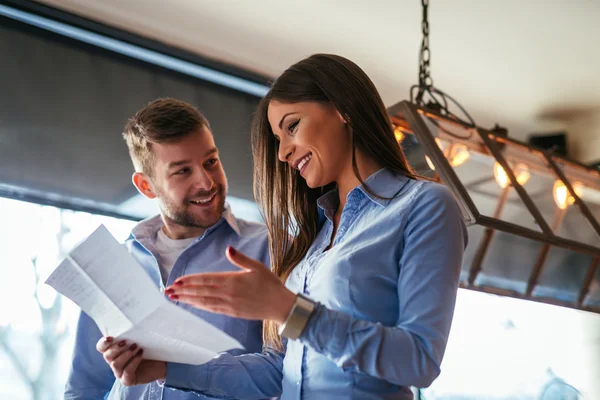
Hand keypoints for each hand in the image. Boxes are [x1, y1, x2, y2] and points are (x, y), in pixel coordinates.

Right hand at [96, 337, 166, 385]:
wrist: (160, 363)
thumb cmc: (148, 348)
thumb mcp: (140, 339)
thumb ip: (132, 333)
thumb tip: (133, 320)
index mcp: (113, 351)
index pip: (101, 347)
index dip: (103, 343)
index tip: (110, 337)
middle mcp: (114, 362)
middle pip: (107, 356)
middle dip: (116, 348)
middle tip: (127, 341)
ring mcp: (119, 372)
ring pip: (115, 364)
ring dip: (126, 354)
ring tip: (137, 347)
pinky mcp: (128, 380)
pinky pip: (127, 372)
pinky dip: (133, 362)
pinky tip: (141, 354)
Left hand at [165, 246, 295, 322]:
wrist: (280, 305)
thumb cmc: (270, 284)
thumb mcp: (257, 267)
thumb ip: (240, 258)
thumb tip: (228, 248)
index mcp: (233, 280)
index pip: (206, 279)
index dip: (190, 280)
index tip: (177, 281)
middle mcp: (228, 293)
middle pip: (201, 291)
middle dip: (183, 291)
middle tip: (167, 291)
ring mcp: (229, 304)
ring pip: (203, 301)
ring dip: (187, 300)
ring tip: (174, 298)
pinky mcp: (232, 312)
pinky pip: (212, 309)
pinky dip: (200, 307)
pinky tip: (192, 304)